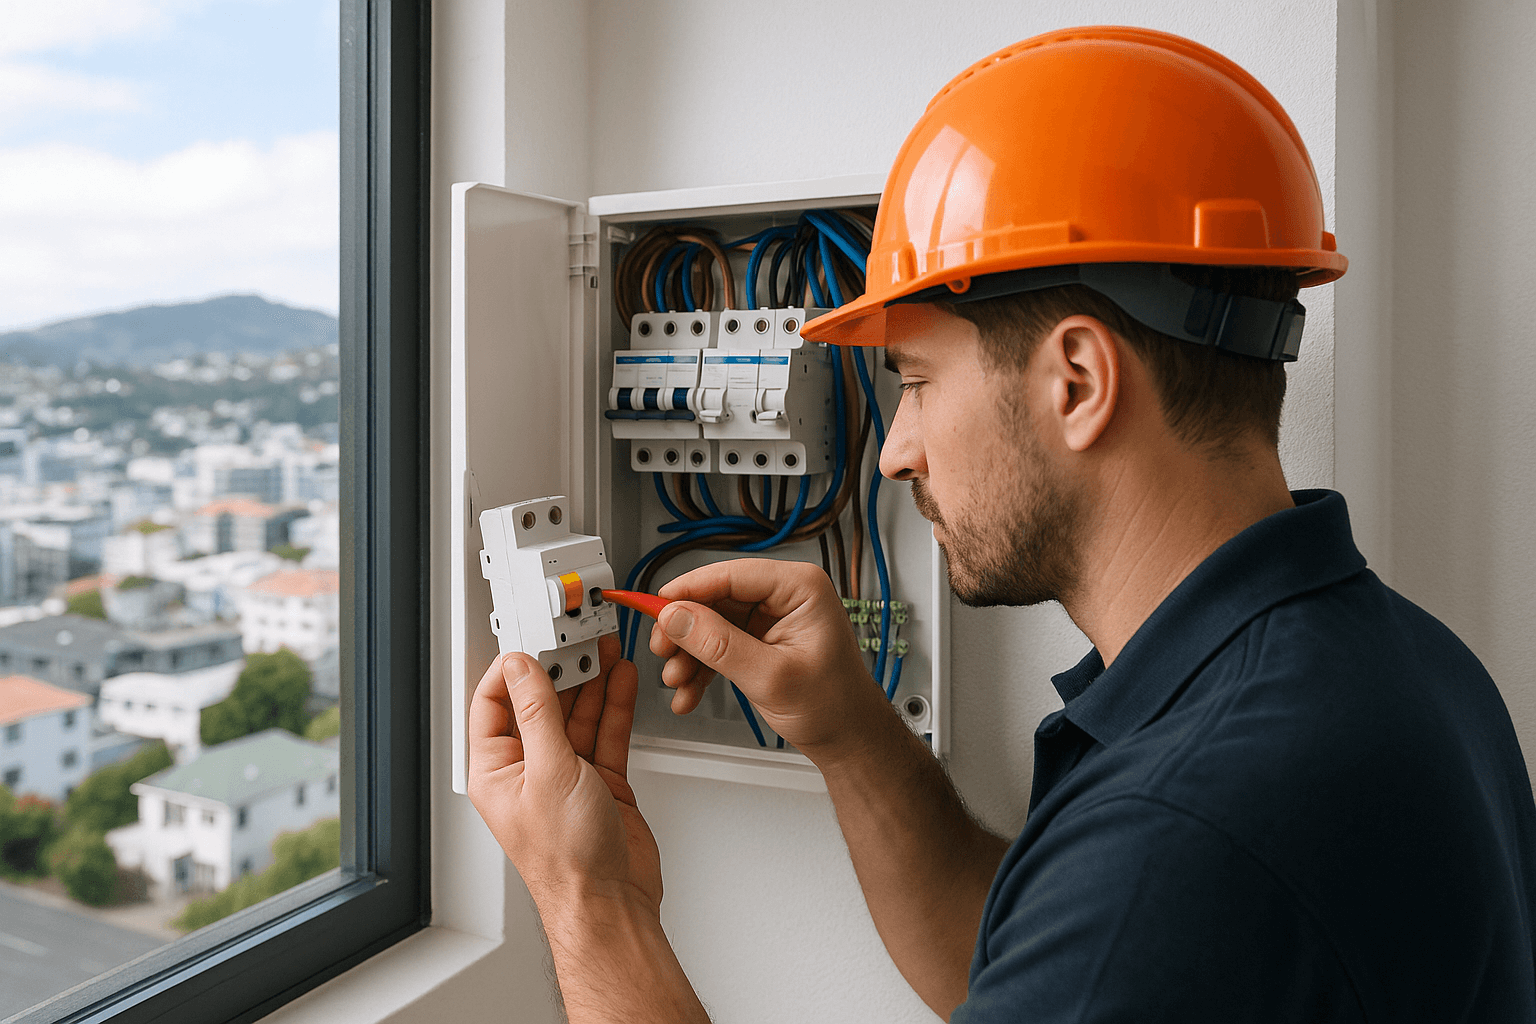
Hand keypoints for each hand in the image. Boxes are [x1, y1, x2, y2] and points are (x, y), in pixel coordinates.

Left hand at [466, 633, 661, 913]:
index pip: (492, 703)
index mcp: (496, 770)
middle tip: (578, 638)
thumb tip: (522, 669)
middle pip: (540, 703)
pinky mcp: (601, 781)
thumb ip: (538, 714)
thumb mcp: (549, 771)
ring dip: (592, 680)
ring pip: (577, 714)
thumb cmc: (567, 862)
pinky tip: (621, 679)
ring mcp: (566, 775)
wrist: (611, 902)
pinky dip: (615, 704)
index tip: (535, 641)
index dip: (512, 668)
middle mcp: (528, 770)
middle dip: (560, 668)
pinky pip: (606, 732)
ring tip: (605, 646)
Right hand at [649, 559, 884, 758]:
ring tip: (676, 681)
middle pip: (715, 598)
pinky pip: (718, 644)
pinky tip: (688, 692)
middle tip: (662, 651)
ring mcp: (770, 618)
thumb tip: (676, 617)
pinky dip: (700, 668)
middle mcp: (784, 596)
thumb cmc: (833, 705)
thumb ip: (719, 645)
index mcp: (800, 587)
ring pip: (710, 623)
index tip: (655, 607)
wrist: (848, 738)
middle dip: (685, 630)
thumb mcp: (771, 677)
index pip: (732, 574)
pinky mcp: (759, 640)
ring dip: (688, 654)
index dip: (688, 589)